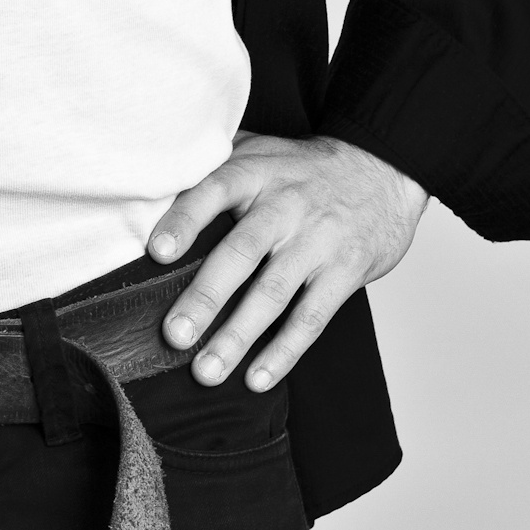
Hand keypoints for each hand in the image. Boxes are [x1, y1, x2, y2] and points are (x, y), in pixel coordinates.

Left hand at [147, 132, 427, 391]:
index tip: (156, 252)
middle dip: (206, 297)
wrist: (382, 170)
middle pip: (241, 252)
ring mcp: (317, 241)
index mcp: (255, 171)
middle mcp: (285, 205)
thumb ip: (211, 164)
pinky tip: (257, 379)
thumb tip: (147, 187)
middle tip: (175, 335)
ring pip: (273, 294)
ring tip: (207, 371)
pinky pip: (311, 318)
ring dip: (238, 337)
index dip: (184, 220)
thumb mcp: (258, 150)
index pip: (214, 190)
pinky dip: (284, 351)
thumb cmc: (302, 169)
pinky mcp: (344, 272)